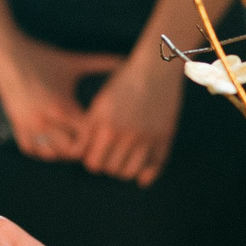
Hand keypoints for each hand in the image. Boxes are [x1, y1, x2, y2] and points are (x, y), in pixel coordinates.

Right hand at [0, 34, 121, 164]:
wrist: (7, 54)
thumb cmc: (43, 57)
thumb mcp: (72, 62)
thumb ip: (100, 63)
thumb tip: (124, 60)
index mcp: (62, 106)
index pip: (87, 135)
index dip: (98, 136)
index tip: (104, 132)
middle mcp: (45, 120)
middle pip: (72, 150)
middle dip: (83, 147)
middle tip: (92, 142)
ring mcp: (29, 125)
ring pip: (52, 154)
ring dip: (65, 151)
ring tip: (75, 144)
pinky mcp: (17, 126)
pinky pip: (33, 150)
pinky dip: (45, 151)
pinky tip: (55, 143)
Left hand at [79, 55, 182, 186]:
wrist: (155, 69)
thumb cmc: (123, 83)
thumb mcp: (100, 103)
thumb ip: (90, 129)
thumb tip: (82, 155)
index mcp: (106, 125)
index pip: (93, 162)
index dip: (92, 160)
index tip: (95, 153)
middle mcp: (126, 134)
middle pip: (111, 169)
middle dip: (108, 165)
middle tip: (110, 156)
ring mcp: (147, 137)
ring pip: (130, 173)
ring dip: (125, 170)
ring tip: (124, 160)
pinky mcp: (164, 138)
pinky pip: (154, 167)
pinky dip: (147, 174)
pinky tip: (142, 176)